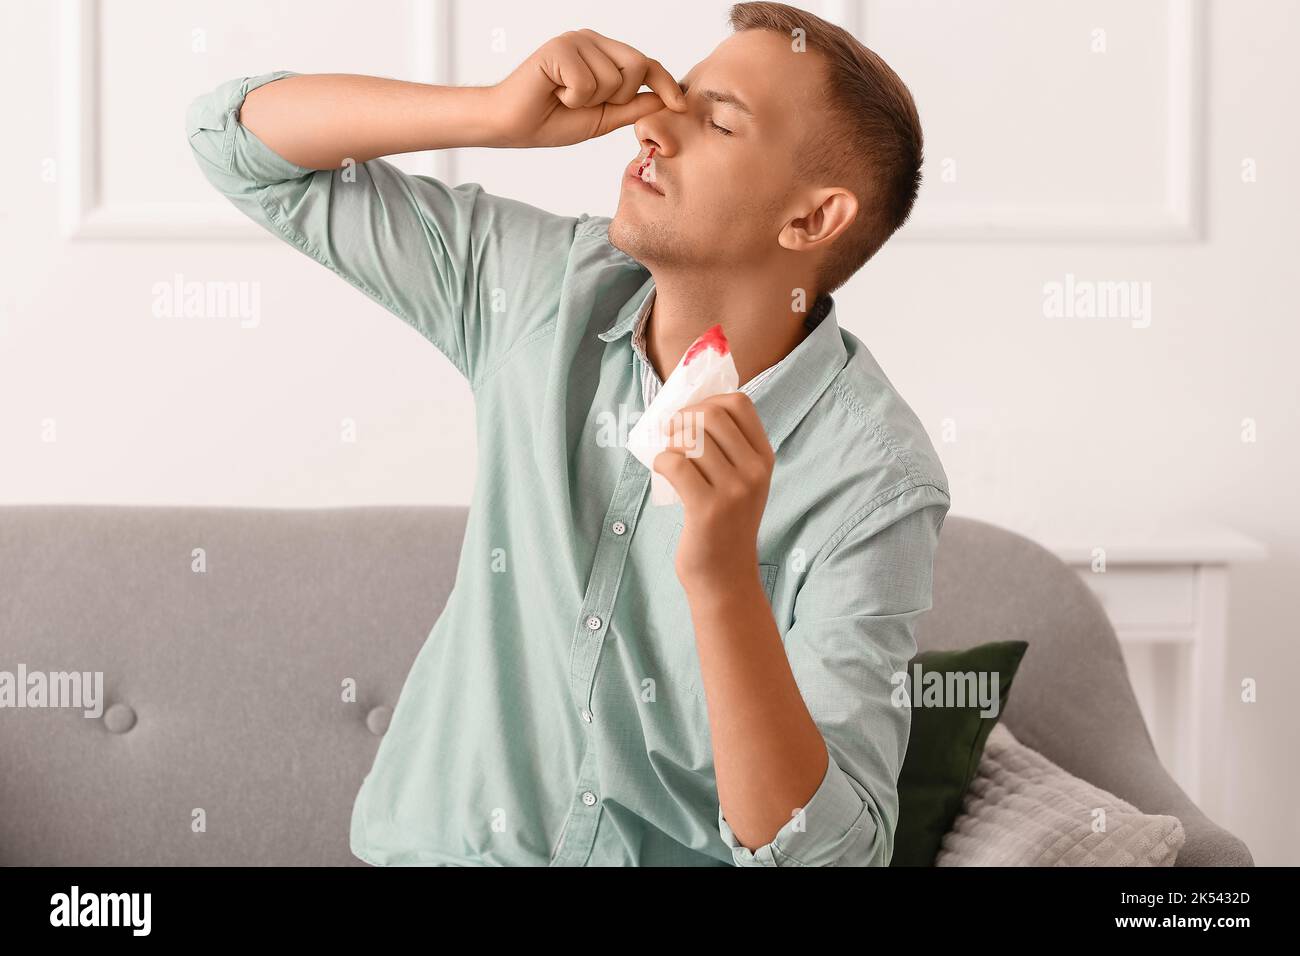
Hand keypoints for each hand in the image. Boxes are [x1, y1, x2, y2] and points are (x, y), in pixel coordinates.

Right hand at [489, 29, 686, 147]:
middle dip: (620, 96)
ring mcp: (576, 41)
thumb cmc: (553, 120)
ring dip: (590, 101)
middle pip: (637, 65)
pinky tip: (554, 93)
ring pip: (612, 78)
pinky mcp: (559, 48)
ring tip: (566, 98)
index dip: (666, 84)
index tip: (682, 105)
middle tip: (588, 103)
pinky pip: (586, 83)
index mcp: (605, 55)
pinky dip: (572, 98)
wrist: (514, 126)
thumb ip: (633, 106)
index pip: (647, 64)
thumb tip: (666, 101)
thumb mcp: (604, 118)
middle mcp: (593, 42)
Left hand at [652, 393, 774, 591]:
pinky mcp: (707, 508)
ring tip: (671, 459)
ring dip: (670, 443)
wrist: (725, 576)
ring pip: (690, 438)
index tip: (691, 419)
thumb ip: (726, 448)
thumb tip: (687, 408)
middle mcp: (754, 471)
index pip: (738, 403)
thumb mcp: (741, 482)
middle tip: (671, 437)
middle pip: (711, 414)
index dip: (707, 401)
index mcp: (764, 458)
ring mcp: (734, 490)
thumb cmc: (724, 524)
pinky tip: (664, 474)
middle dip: (682, 419)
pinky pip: (675, 463)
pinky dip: (661, 462)